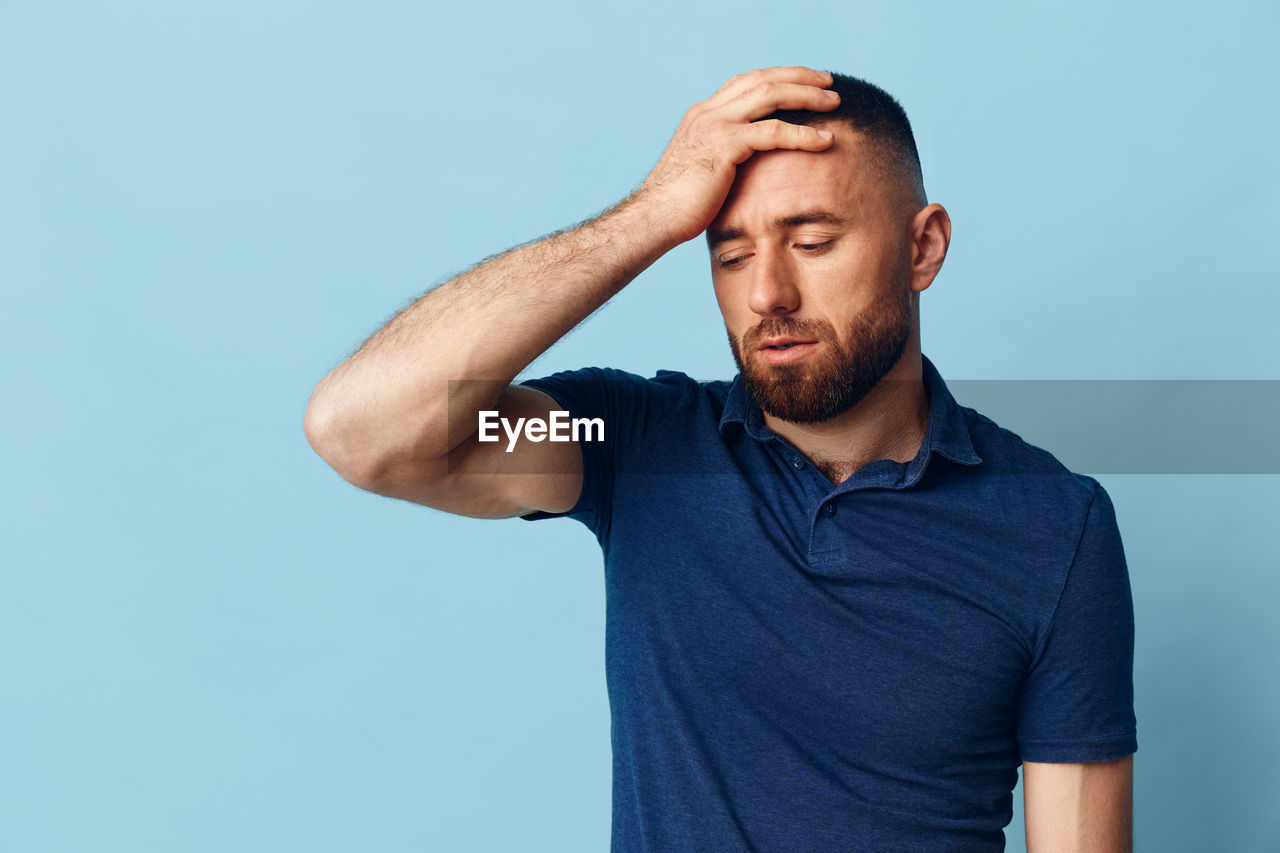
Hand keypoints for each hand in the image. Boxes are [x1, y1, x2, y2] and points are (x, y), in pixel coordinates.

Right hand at [634, 66, 839, 245]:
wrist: (653, 220)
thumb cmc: (676, 208)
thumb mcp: (703, 172)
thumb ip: (724, 159)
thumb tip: (746, 169)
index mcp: (702, 115)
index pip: (746, 82)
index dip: (778, 78)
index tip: (805, 83)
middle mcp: (707, 112)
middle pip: (762, 78)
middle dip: (799, 77)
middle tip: (828, 84)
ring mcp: (714, 125)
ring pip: (770, 95)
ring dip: (806, 96)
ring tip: (834, 103)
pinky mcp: (723, 145)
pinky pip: (773, 132)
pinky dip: (803, 134)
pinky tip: (825, 140)